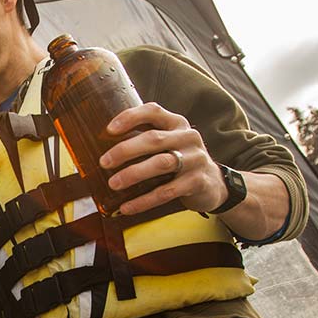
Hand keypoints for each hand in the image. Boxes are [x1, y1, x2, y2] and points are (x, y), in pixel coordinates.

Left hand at [98, 102, 228, 215]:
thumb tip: (103, 148)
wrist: (214, 184)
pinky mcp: (197, 181)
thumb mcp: (168, 144)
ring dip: (134, 174)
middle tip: (104, 162)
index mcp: (176, 123)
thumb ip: (145, 140)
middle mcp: (187, 137)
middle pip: (154, 139)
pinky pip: (167, 191)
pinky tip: (127, 207)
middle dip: (125, 150)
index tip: (109, 129)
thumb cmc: (180, 160)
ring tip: (113, 184)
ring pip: (161, 163)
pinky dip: (145, 200)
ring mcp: (195, 159)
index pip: (153, 111)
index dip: (130, 117)